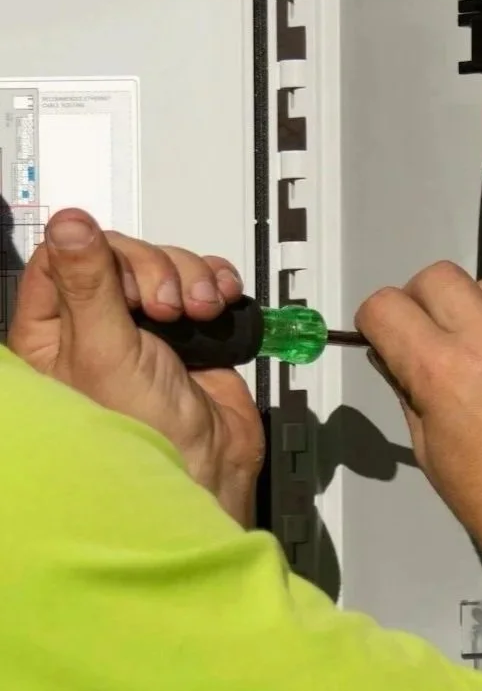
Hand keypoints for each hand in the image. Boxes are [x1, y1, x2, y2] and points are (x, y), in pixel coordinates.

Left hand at [8, 210, 266, 525]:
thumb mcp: (104, 350)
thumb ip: (89, 283)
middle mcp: (98, 324)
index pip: (65, 255)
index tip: (128, 278)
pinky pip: (203, 283)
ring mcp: (147, 327)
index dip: (102, 254)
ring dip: (192, 278)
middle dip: (157, 270)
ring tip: (199, 314)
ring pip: (167, 265)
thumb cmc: (142, 433)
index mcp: (54, 329)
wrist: (209, 466)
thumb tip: (69, 224)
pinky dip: (218, 285)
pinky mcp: (191, 332)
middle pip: (123, 254)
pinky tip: (219, 305)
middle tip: (167, 308)